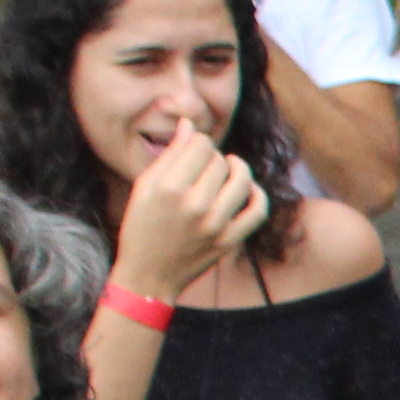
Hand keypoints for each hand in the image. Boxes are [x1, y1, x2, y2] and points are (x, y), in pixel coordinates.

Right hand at [113, 127, 266, 301]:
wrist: (150, 274)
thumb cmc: (141, 227)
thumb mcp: (144, 188)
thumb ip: (169, 155)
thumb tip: (190, 125)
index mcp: (169, 188)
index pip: (201, 145)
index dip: (198, 141)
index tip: (193, 148)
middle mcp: (195, 205)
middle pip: (220, 161)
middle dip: (213, 158)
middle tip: (203, 166)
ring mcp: (216, 224)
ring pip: (242, 179)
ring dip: (237, 169)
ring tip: (229, 169)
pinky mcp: (231, 240)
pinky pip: (258, 210)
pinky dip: (257, 194)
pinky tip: (246, 189)